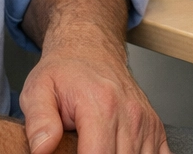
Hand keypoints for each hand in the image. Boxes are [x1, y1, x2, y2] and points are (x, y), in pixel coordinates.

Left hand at [19, 0, 168, 153]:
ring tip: (96, 145)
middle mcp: (130, 114)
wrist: (91, 49)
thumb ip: (38, 121)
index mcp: (101, 106)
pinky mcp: (155, 127)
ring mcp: (146, 121)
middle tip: (80, 147)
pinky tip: (120, 150)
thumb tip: (41, 150)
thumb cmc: (65, 72)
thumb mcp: (37, 90)